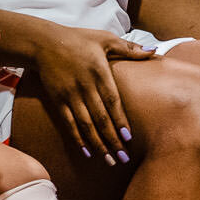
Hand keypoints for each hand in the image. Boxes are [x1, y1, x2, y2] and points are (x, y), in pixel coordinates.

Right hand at [34, 25, 155, 166]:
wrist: (44, 42)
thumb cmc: (79, 39)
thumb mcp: (106, 39)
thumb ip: (130, 48)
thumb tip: (154, 51)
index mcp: (100, 72)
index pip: (113, 101)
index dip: (120, 120)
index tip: (129, 138)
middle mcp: (85, 86)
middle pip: (101, 118)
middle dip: (112, 139)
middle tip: (123, 158)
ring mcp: (70, 95)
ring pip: (86, 125)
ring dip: (98, 144)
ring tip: (109, 160)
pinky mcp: (58, 100)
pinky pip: (69, 123)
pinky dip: (78, 138)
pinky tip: (87, 151)